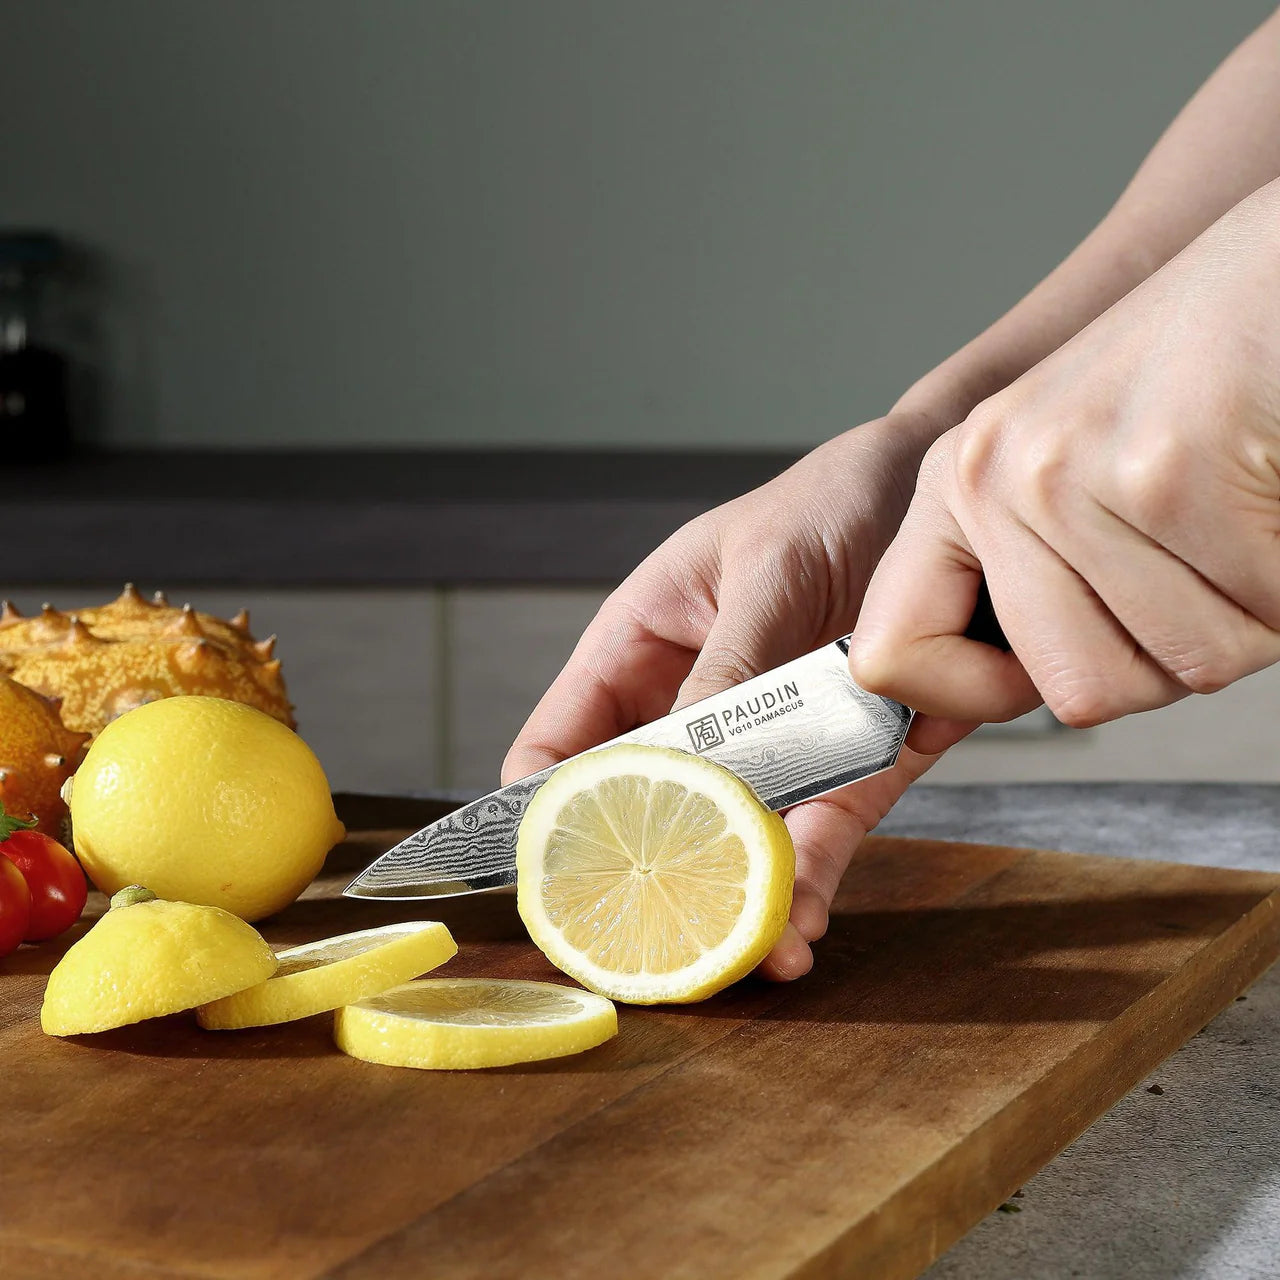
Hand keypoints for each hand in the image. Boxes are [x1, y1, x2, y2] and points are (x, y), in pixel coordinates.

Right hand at [503, 414, 961, 978]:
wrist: (955, 507)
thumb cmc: (838, 502)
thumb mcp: (768, 574)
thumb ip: (724, 669)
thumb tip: (680, 764)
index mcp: (642, 644)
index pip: (562, 738)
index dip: (543, 806)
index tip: (548, 869)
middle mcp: (695, 707)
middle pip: (644, 809)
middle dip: (644, 875)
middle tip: (647, 943)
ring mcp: (768, 745)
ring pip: (731, 840)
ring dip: (735, 900)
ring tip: (745, 954)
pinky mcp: (844, 766)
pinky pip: (816, 835)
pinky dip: (808, 881)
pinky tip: (799, 928)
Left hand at [851, 181, 1279, 735]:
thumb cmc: (1204, 378)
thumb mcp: (1078, 475)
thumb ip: (1036, 583)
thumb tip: (979, 709)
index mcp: (959, 484)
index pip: (888, 656)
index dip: (969, 696)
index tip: (1025, 682)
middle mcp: (995, 475)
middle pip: (1075, 692)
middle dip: (1168, 658)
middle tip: (1202, 570)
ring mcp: (1070, 472)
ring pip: (1182, 664)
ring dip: (1247, 617)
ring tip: (1242, 517)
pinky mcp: (1166, 470)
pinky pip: (1261, 615)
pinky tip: (1274, 499)